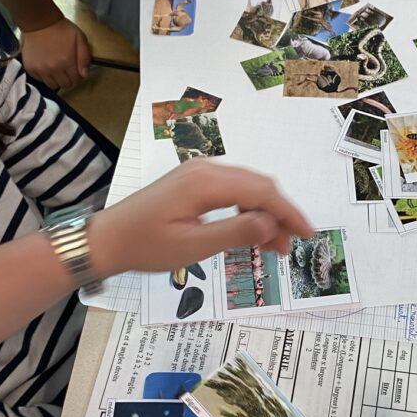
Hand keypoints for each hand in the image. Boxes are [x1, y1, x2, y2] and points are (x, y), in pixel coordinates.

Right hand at [21, 17, 90, 89]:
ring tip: (57, 69)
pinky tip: (46, 66)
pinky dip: (45, 76)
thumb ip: (85, 57)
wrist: (40, 22)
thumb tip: (84, 75)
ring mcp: (40, 69)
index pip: (76, 81)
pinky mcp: (30, 68)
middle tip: (67, 70)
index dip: (78, 77)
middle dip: (69, 80)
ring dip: (57, 80)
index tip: (76, 71)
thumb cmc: (61, 29)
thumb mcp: (80, 38)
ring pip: (52, 85)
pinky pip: (40, 80)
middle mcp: (53, 68)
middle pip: (65, 85)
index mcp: (67, 62)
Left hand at [89, 159, 313, 278]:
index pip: (262, 192)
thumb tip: (271, 225)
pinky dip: (248, 210)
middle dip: (280, 215)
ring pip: (248, 187)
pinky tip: (251, 231)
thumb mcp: (193, 247)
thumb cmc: (146, 246)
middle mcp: (206, 169)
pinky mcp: (194, 182)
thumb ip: (235, 233)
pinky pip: (233, 190)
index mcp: (207, 182)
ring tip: (273, 246)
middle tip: (290, 247)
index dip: (288, 213)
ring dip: (265, 214)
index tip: (308, 235)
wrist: (108, 239)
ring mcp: (199, 173)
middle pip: (259, 186)